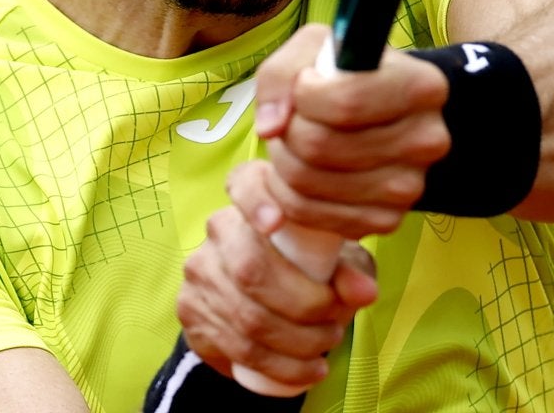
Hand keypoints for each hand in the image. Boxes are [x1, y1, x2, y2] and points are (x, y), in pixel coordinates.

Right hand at [176, 160, 377, 390]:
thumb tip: (362, 291)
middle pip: (252, 269)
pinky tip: (308, 369)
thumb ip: (351, 272)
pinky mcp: (190, 309)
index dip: (256, 201)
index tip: (276, 223)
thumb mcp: (335, 265)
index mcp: (253, 199)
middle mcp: (219, 228)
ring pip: (247, 316)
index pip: (245, 184)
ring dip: (298, 343)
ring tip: (326, 346)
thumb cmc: (307, 272)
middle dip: (304, 306)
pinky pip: (237, 345)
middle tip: (335, 323)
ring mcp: (200, 269)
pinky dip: (280, 365)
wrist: (260, 310)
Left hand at [252, 23, 451, 237]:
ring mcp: (409, 188)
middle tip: (293, 118)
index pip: (345, 103)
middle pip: (319, 146)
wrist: (372, 115)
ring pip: (307, 182)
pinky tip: (300, 169)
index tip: (306, 85)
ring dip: (282, 160)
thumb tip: (270, 127)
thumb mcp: (313, 48)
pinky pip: (309, 213)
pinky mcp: (385, 220)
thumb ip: (282, 73)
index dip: (305, 95)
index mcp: (421, 87)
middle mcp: (426, 141)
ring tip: (295, 141)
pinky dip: (286, 193)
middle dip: (287, 130)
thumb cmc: (342, 74)